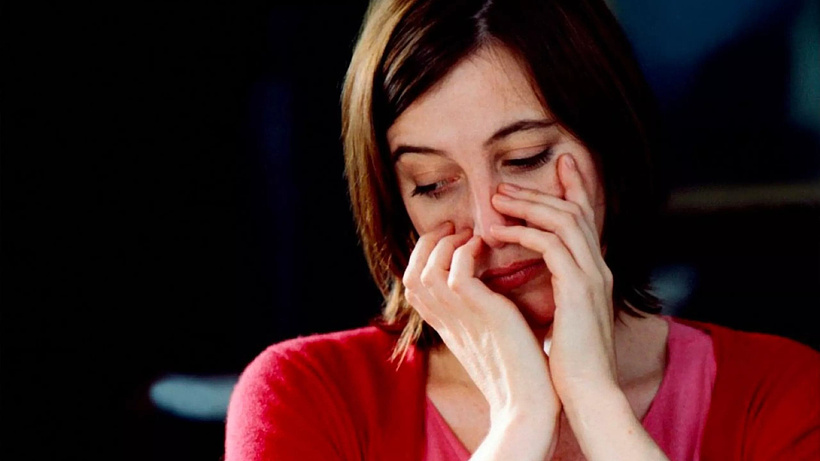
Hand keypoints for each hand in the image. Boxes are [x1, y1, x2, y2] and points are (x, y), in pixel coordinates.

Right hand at [403, 222, 559, 458]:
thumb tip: (491, 284)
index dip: (423, 257)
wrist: (530, 401)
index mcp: (445, 327)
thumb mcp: (491, 335)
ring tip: (468, 233)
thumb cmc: (521, 370)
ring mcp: (459, 317)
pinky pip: (456, 272)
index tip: (449, 239)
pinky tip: (484, 244)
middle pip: (411, 275)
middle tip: (453, 227)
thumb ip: (481, 311)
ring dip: (445, 244)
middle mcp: (445, 321)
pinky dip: (466, 251)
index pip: (413, 286)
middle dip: (427, 244)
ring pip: (427, 270)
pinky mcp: (481, 312)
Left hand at [489, 154, 618, 408]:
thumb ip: (555, 290)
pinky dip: (525, 233)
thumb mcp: (561, 317)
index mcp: (594, 274)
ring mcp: (592, 276)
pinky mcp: (579, 289)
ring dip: (528, 205)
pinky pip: (552, 245)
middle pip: (575, 210)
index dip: (574, 188)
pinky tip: (499, 233)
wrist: (586, 393)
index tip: (558, 165)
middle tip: (504, 184)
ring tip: (496, 200)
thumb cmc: (568, 362)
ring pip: (564, 220)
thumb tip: (533, 277)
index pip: (585, 219)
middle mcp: (598, 268)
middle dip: (541, 191)